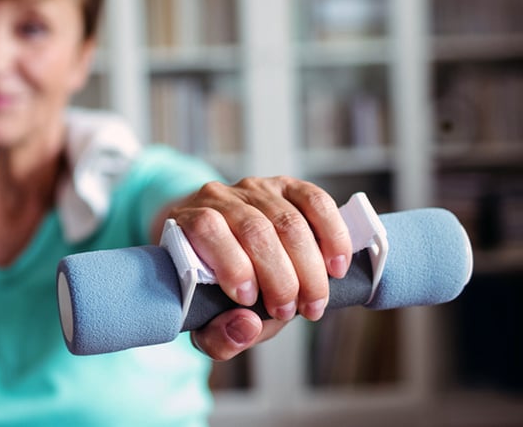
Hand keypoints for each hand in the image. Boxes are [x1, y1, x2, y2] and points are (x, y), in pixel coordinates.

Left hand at [168, 177, 351, 360]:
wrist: (225, 252)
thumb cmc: (212, 287)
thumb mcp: (206, 319)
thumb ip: (218, 335)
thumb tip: (246, 326)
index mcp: (187, 223)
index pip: (207, 228)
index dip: (232, 264)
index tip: (249, 300)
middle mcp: (218, 198)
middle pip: (255, 230)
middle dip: (279, 278)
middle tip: (288, 312)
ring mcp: (254, 189)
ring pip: (288, 221)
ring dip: (308, 267)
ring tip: (313, 301)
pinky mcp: (286, 186)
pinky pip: (316, 201)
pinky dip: (332, 235)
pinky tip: (335, 266)